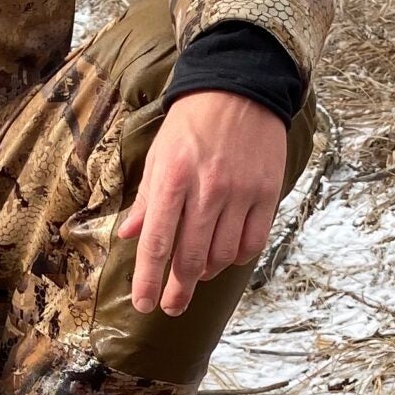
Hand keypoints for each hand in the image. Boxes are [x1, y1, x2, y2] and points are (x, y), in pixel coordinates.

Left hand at [117, 93, 289, 317]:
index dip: (148, 280)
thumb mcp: (159, 154)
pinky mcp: (267, 194)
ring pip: (221, 255)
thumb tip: (128, 236)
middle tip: (170, 307)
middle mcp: (207, 190)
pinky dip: (236, 259)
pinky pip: (251, 243)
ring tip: (195, 274)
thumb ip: (146, 199)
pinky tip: (224, 257)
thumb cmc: (192, 122)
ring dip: (205, 272)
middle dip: (177, 290)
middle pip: (189, 258)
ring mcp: (240, 193)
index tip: (144, 305)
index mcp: (172, 179)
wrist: (241, 87)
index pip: (157, 242)